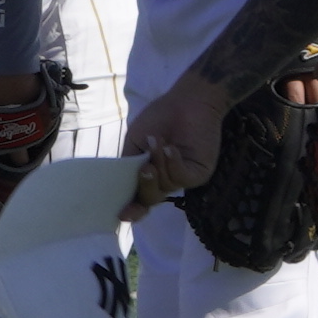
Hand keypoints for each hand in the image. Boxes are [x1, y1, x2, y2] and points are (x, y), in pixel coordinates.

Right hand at [129, 72, 233, 205]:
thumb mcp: (135, 143)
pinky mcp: (198, 174)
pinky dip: (173, 163)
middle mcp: (165, 180)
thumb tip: (119, 187)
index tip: (121, 215)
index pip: (139, 199)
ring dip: (158, 164)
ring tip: (158, 141)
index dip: (131, 210)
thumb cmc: (159, 118)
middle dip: (144, 184)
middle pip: (150, 198)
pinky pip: (181, 178)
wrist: (186, 102)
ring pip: (165, 187)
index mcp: (148, 175)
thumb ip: (127, 166)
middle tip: (144, 167)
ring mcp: (182, 178)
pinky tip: (171, 147)